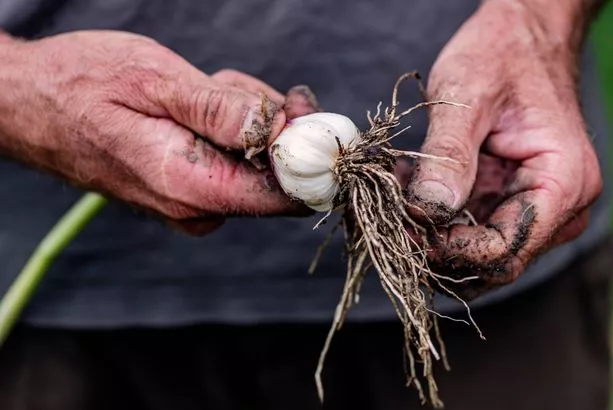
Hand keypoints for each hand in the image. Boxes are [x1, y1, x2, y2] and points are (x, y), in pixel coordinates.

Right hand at [0, 31, 315, 234]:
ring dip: (243, 118)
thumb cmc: (81, 85)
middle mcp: (195, 208)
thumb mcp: (155, 80)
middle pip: (275, 174)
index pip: (282, 196)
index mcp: (190, 187)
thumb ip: (221, 111)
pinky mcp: (188, 190)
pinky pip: (232, 162)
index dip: (308, 156)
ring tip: (198, 91)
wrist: (30, 105)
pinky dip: (228, 128)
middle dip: (269, 122)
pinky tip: (194, 105)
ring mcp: (191, 203)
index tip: (307, 113)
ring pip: (255, 162)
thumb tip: (279, 130)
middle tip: (230, 86)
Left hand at [405, 1, 602, 298]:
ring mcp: (530, 207)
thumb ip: (449, 154)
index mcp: (562, 184)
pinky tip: (406, 190)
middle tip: (389, 221)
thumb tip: (428, 208)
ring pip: (474, 252)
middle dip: (436, 248)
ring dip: (429, 236)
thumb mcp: (469, 95)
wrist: (519, 37)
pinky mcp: (506, 200)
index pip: (505, 250)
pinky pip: (467, 227)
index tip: (405, 230)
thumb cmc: (503, 54)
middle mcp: (555, 208)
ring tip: (393, 201)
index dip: (450, 250)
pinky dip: (432, 219)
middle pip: (491, 261)